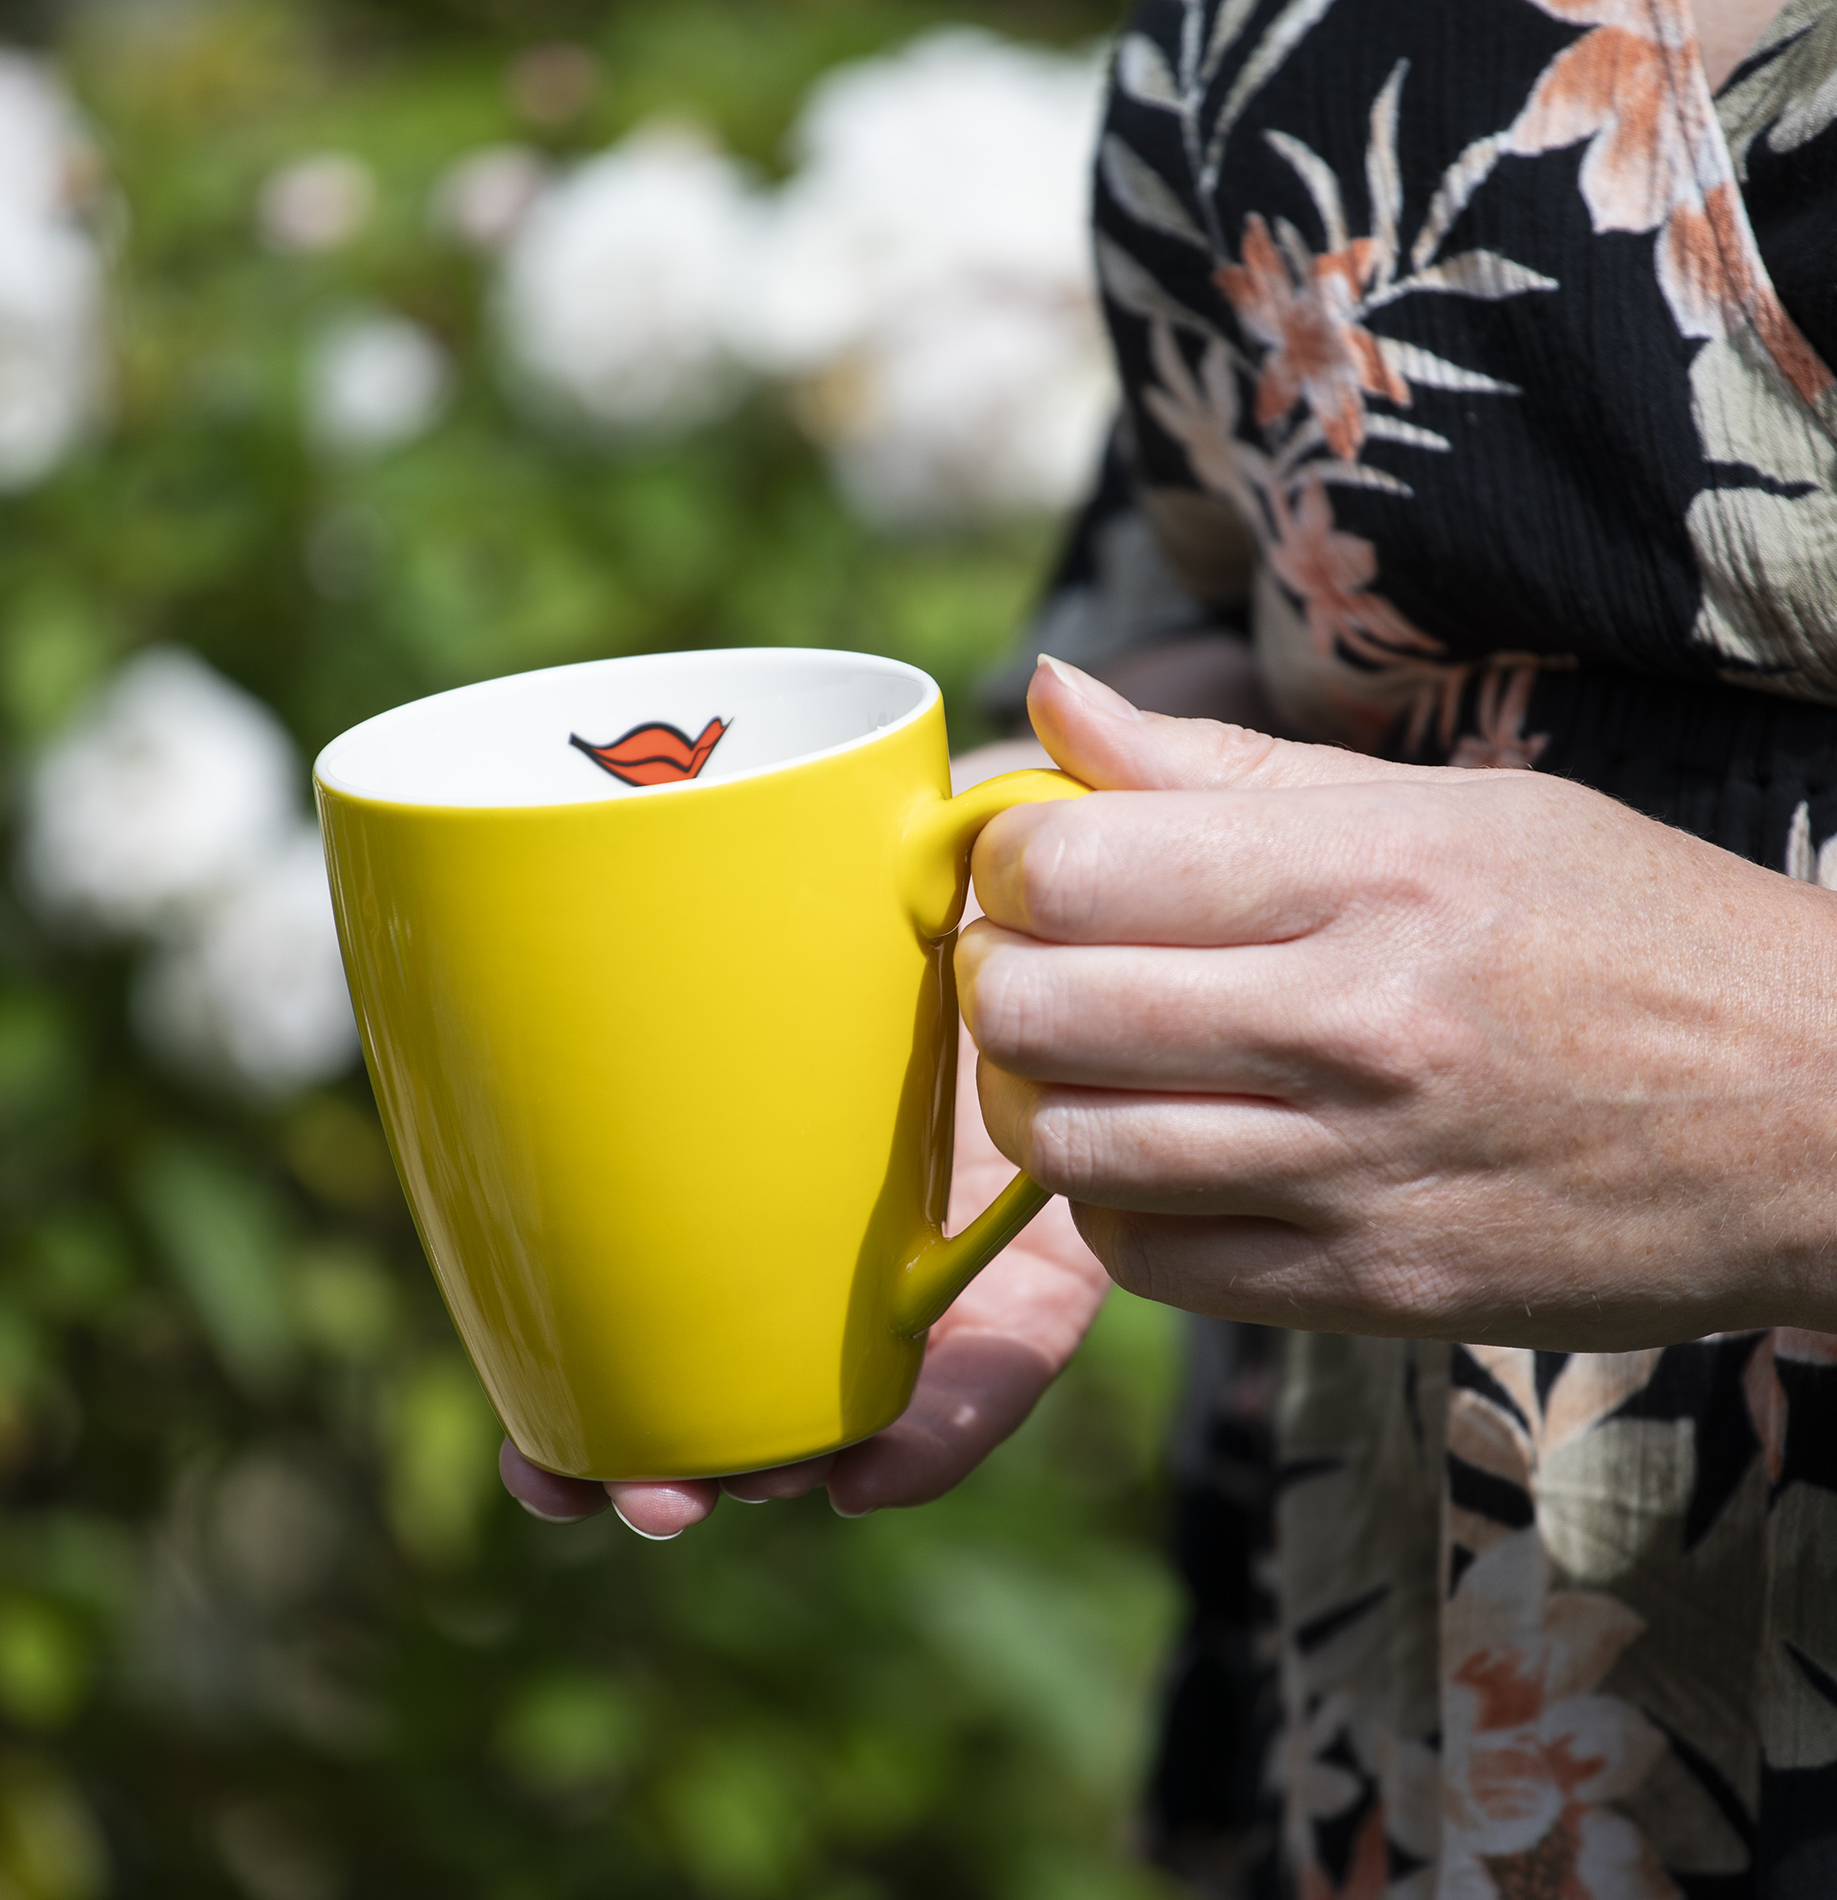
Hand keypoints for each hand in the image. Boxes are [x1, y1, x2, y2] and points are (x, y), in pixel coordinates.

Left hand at [499, 742, 1112, 1537]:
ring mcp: (860, 1221)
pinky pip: (702, 1290)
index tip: (863, 1472)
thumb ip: (1123, 794)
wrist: (1068, 876)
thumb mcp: (1132, 840)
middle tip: (657, 1498)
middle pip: (861, 1381)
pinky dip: (623, 1358)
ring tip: (560, 1486)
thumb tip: (1062, 690)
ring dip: (665, 1433)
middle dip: (762, 1446)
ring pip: (770, 1364)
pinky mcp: (768, 1182)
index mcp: (1040, 1186)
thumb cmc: (1116, 863)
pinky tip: (534, 1419)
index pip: (1010, 1324)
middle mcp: (943, 1232)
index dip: (944, 1407)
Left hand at [957, 656, 1836, 1350]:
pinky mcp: (1368, 1287)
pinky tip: (1158, 1157)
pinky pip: (1146, 1260)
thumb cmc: (1622, 927)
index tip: (1036, 869)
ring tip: (1081, 1061)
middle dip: (994, 981)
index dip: (1009, 865)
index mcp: (1371, 873)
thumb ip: (1223, 765)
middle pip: (1037, 1009)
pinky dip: (1113, 1206)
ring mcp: (1356, 1172)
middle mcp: (1353, 1026)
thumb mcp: (1446, 808)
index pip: (1071, 866)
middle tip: (1033, 964)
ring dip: (1036, 1099)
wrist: (1813, 1113)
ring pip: (1068, 1148)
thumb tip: (1052, 695)